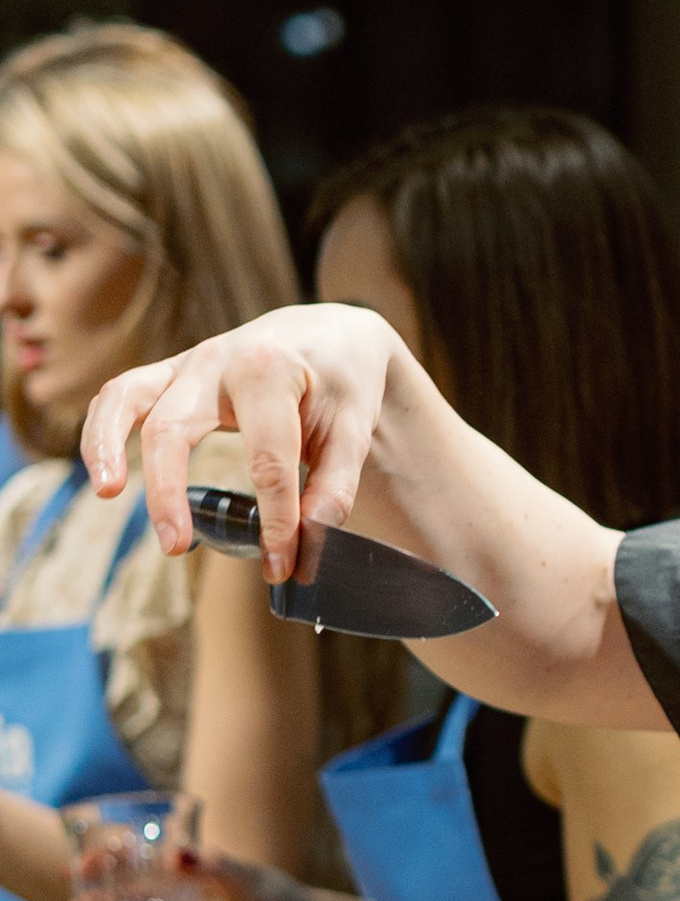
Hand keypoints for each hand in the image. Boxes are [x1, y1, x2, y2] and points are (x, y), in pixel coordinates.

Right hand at [84, 301, 399, 572]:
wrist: (331, 335)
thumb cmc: (343, 382)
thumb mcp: (354, 429)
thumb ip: (333, 486)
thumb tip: (310, 545)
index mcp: (270, 370)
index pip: (266, 462)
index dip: (276, 521)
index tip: (283, 565)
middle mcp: (218, 361)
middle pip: (175, 428)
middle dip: (169, 491)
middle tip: (175, 547)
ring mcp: (187, 364)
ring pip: (126, 397)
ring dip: (107, 445)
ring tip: (108, 493)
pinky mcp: (172, 374)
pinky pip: (122, 394)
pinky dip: (103, 430)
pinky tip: (107, 475)